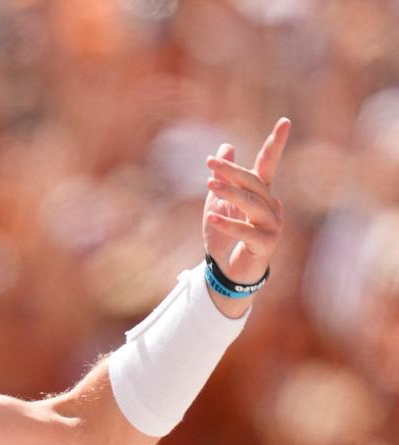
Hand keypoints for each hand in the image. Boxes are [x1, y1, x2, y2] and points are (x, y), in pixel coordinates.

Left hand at [204, 117, 290, 288]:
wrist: (228, 273)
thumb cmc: (224, 238)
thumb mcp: (217, 205)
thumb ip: (222, 179)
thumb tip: (226, 147)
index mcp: (261, 194)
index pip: (268, 165)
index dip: (275, 144)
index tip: (285, 121)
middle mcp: (271, 206)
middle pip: (254, 183)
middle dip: (232, 171)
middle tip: (210, 162)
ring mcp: (273, 225)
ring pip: (251, 204)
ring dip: (229, 194)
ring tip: (209, 185)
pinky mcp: (267, 244)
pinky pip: (247, 231)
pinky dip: (228, 224)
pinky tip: (211, 216)